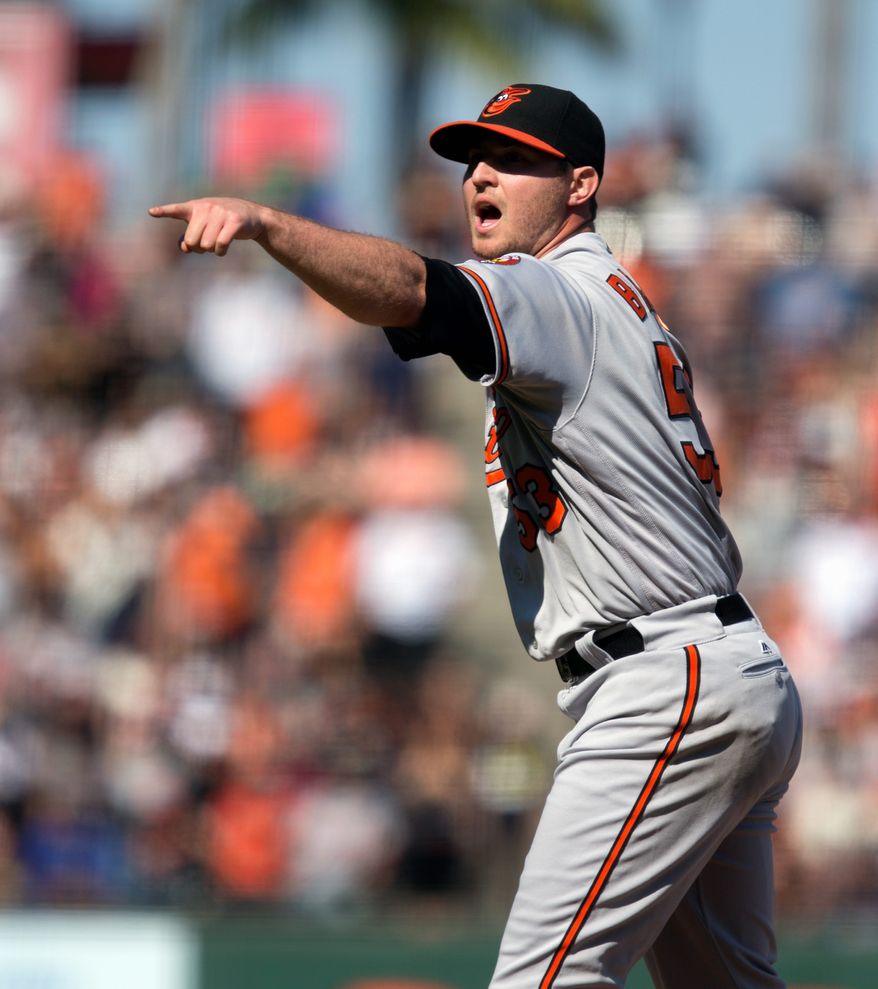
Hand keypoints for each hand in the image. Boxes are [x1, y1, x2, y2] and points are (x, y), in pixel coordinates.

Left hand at [148, 197, 265, 255]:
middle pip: (192, 241)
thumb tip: (185, 248)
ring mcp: (221, 214)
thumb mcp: (206, 224)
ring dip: (211, 250)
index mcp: (196, 207)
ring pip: (206, 245)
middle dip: (199, 248)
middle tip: (207, 243)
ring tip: (218, 242)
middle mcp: (206, 207)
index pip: (177, 210)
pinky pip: (220, 246)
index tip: (151, 212)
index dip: (164, 211)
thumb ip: (190, 235)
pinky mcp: (234, 222)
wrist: (252, 216)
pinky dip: (220, 252)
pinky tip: (223, 249)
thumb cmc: (224, 221)